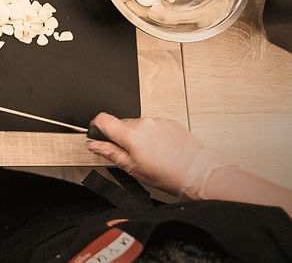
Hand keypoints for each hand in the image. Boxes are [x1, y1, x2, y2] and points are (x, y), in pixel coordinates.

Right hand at [88, 113, 231, 197]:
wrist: (199, 173)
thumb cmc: (169, 175)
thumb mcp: (133, 169)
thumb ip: (110, 153)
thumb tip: (95, 145)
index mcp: (130, 134)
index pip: (103, 119)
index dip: (98, 126)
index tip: (99, 134)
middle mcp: (143, 123)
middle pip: (122, 124)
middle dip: (123, 137)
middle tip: (133, 155)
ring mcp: (158, 121)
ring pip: (139, 125)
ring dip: (140, 136)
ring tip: (152, 155)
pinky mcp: (171, 122)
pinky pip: (154, 125)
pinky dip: (154, 135)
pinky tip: (162, 150)